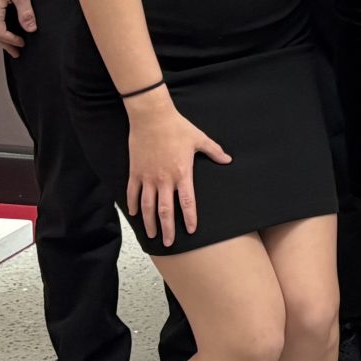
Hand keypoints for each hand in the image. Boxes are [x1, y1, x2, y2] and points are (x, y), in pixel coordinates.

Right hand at [124, 95, 229, 246]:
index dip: (189, 217)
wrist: (152, 117)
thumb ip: (214, 152)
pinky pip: (132, 192)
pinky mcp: (135, 172)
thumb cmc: (177, 127)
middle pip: (165, 210)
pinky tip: (134, 214)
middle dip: (167, 228)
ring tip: (152, 235)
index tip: (190, 230)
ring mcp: (148, 176)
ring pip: (147, 206)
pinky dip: (133, 205)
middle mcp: (164, 179)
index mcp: (182, 173)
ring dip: (149, 222)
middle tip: (169, 243)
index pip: (187, 202)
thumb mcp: (200, 139)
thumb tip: (228, 160)